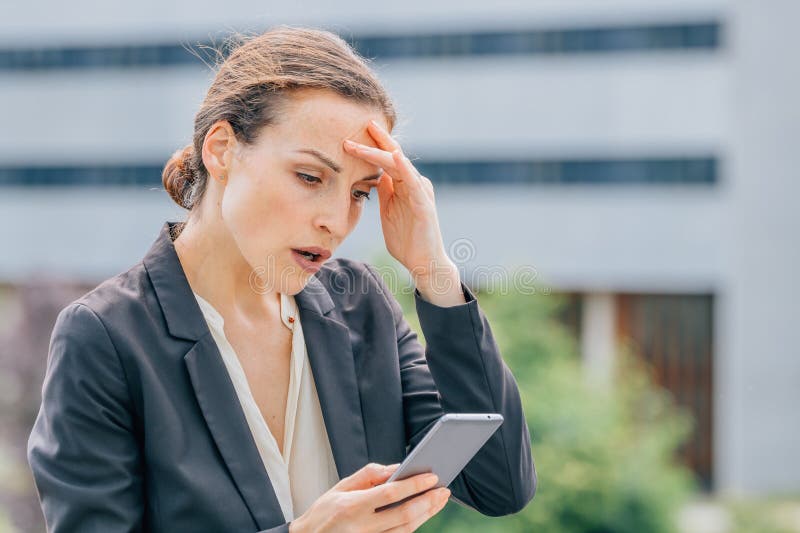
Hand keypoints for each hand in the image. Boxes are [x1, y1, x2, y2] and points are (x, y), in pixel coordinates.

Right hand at [289, 462, 449, 532]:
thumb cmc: (323, 513)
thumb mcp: (340, 487)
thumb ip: (368, 475)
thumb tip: (395, 468)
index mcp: (352, 507)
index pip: (391, 494)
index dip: (415, 485)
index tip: (432, 477)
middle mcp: (362, 527)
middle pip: (404, 515)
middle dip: (428, 502)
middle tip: (444, 490)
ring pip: (406, 530)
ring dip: (426, 515)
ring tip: (439, 501)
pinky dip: (414, 526)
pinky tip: (423, 514)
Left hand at [343, 121, 453, 282]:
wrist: (423, 263)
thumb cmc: (406, 240)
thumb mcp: (388, 212)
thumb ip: (385, 193)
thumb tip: (375, 175)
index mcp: (404, 185)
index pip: (386, 159)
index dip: (372, 145)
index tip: (354, 132)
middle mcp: (414, 184)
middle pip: (393, 156)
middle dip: (376, 140)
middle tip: (362, 122)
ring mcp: (420, 192)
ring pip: (400, 165)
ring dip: (382, 150)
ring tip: (369, 133)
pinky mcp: (424, 204)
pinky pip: (414, 183)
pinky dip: (404, 168)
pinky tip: (395, 156)